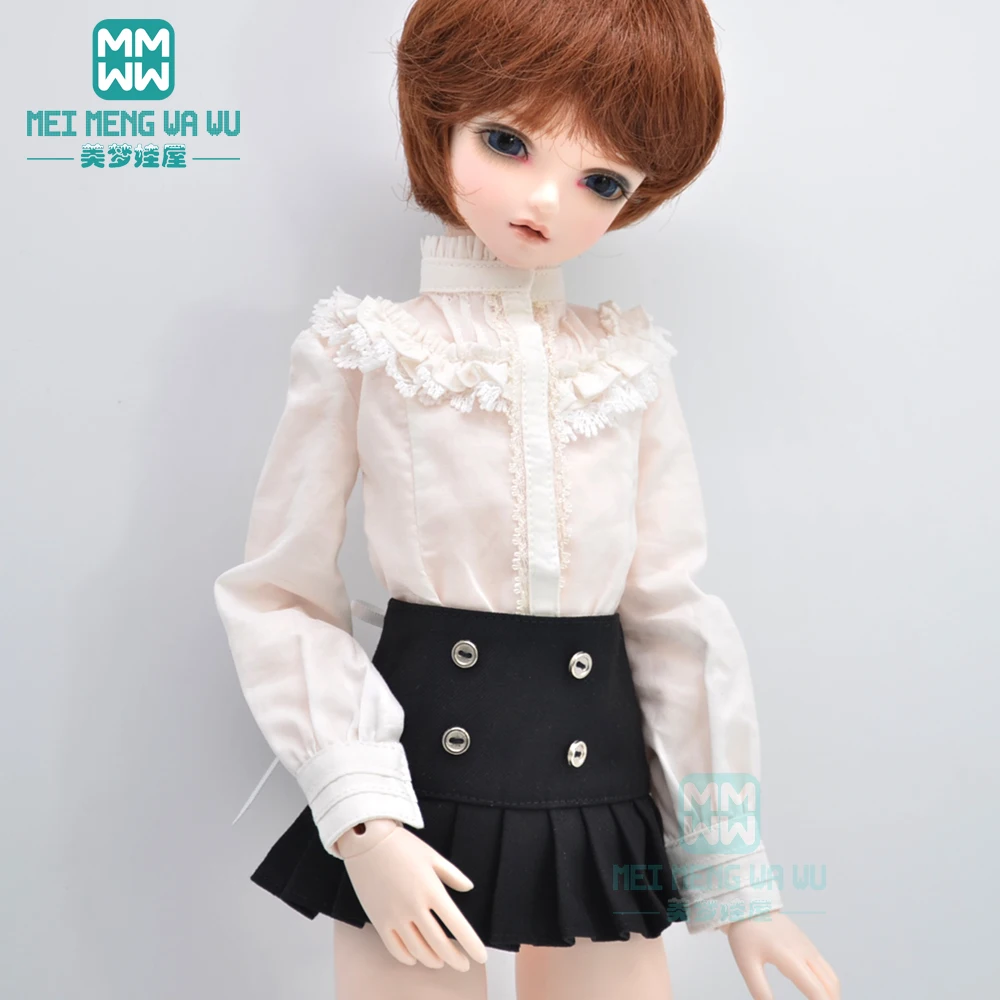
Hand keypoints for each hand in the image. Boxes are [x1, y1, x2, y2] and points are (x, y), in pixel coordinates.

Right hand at [337, 820, 487, 970]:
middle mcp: (414, 907)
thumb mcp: (432, 856)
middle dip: (455, 959)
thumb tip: (468, 887)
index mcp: (432, 890)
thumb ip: (452, 874)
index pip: (457, 925)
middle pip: (440, 944)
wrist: (367, 842)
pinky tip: (414, 957)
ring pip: (418, 950)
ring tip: (441, 961)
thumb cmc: (402, 846)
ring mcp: (395, 916)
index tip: (481, 956)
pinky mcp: (379, 920)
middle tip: (464, 964)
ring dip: (433, 959)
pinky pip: (395, 948)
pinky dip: (407, 957)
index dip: (471, 944)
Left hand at [721, 911, 839, 998]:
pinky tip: (820, 995)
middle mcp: (805, 952)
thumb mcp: (747, 964)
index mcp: (790, 957)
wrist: (748, 906)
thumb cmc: (745, 935)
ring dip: (833, 995)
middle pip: (830, 986)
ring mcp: (808, 946)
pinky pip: (826, 968)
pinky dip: (829, 985)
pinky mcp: (808, 944)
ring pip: (831, 977)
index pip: (815, 990)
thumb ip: (760, 990)